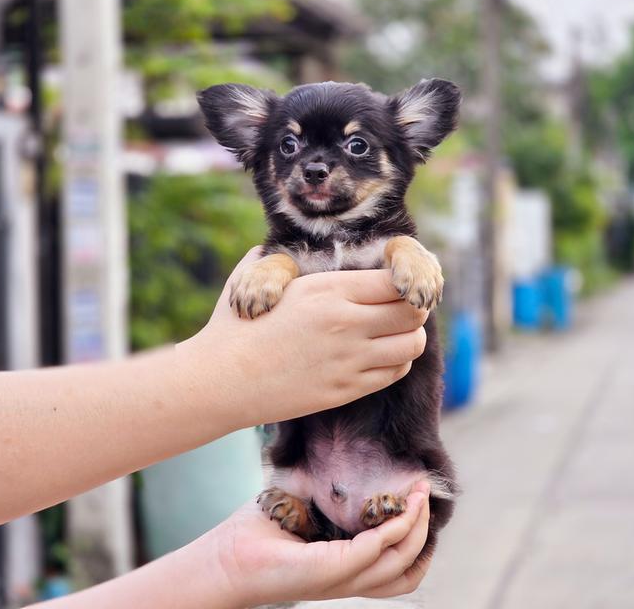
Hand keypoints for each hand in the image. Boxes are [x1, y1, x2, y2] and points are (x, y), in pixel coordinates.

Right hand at [176, 248, 429, 427]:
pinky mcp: (346, 390)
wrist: (220, 381)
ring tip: (393, 332)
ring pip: (412, 344)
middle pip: (412, 311)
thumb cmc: (235, 327)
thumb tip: (287, 244)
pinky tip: (378, 354)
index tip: (396, 282)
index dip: (402, 279)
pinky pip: (394, 372)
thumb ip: (281, 260)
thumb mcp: (256, 279)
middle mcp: (346, 323)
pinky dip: (396, 361)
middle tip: (401, 307)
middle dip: (413, 307)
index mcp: (328, 290)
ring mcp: (349, 360)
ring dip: (409, 336)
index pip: (394, 279)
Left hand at [202, 480, 431, 605]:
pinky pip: (378, 548)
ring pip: (402, 561)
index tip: (420, 495)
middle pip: (408, 566)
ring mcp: (344, 577)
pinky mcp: (332, 569)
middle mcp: (351, 578)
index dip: (416, 533)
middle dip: (424, 525)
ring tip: (420, 495)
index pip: (398, 563)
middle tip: (426, 490)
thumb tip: (336, 453)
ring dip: (418, 526)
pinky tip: (400, 502)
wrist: (227, 557)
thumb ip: (325, 488)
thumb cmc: (261, 532)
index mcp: (347, 565)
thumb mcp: (301, 503)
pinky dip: (396, 527)